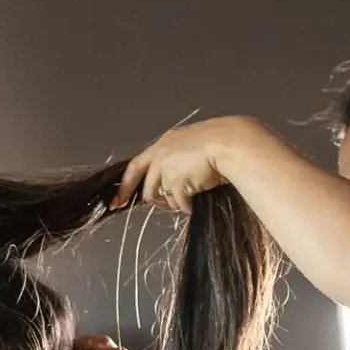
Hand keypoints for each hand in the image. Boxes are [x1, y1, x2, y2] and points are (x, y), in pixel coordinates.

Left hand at [115, 116, 265, 212]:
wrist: (232, 143)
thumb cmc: (220, 144)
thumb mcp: (193, 147)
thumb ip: (178, 161)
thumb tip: (173, 185)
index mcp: (164, 143)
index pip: (135, 166)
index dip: (125, 186)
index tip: (117, 202)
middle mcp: (160, 155)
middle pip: (148, 189)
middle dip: (159, 202)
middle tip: (173, 204)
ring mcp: (167, 169)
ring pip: (164, 198)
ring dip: (176, 202)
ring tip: (194, 194)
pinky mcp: (177, 182)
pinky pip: (179, 204)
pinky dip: (188, 206)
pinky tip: (200, 197)